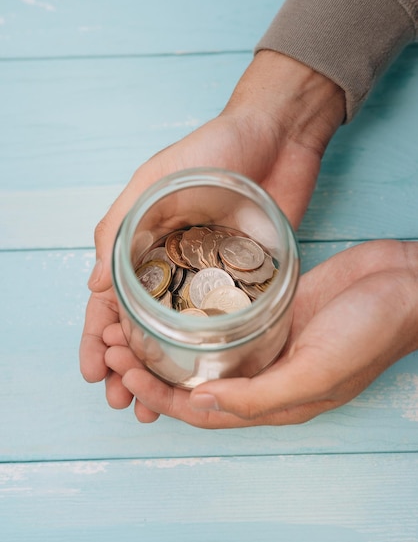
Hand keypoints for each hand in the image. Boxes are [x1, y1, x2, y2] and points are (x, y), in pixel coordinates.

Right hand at [79, 50, 344, 390]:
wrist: (278, 135)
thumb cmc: (212, 148)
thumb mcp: (155, 179)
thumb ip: (120, 227)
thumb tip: (92, 284)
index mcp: (142, 244)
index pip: (109, 299)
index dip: (97, 337)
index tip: (94, 372)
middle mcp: (172, 266)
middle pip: (141, 326)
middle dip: (126, 365)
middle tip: (122, 402)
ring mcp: (208, 277)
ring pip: (178, 334)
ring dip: (162, 370)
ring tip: (154, 407)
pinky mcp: (245, 279)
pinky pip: (223, 323)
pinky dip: (208, 354)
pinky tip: (202, 378)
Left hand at [104, 240, 417, 426]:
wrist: (406, 284)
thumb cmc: (372, 331)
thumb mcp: (319, 371)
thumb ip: (262, 395)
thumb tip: (202, 404)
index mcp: (273, 401)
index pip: (200, 410)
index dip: (158, 394)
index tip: (124, 368)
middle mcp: (264, 376)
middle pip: (194, 381)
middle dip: (150, 367)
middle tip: (113, 342)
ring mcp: (267, 342)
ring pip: (203, 352)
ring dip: (165, 342)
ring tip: (129, 322)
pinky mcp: (272, 311)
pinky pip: (224, 320)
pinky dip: (193, 317)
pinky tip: (171, 301)